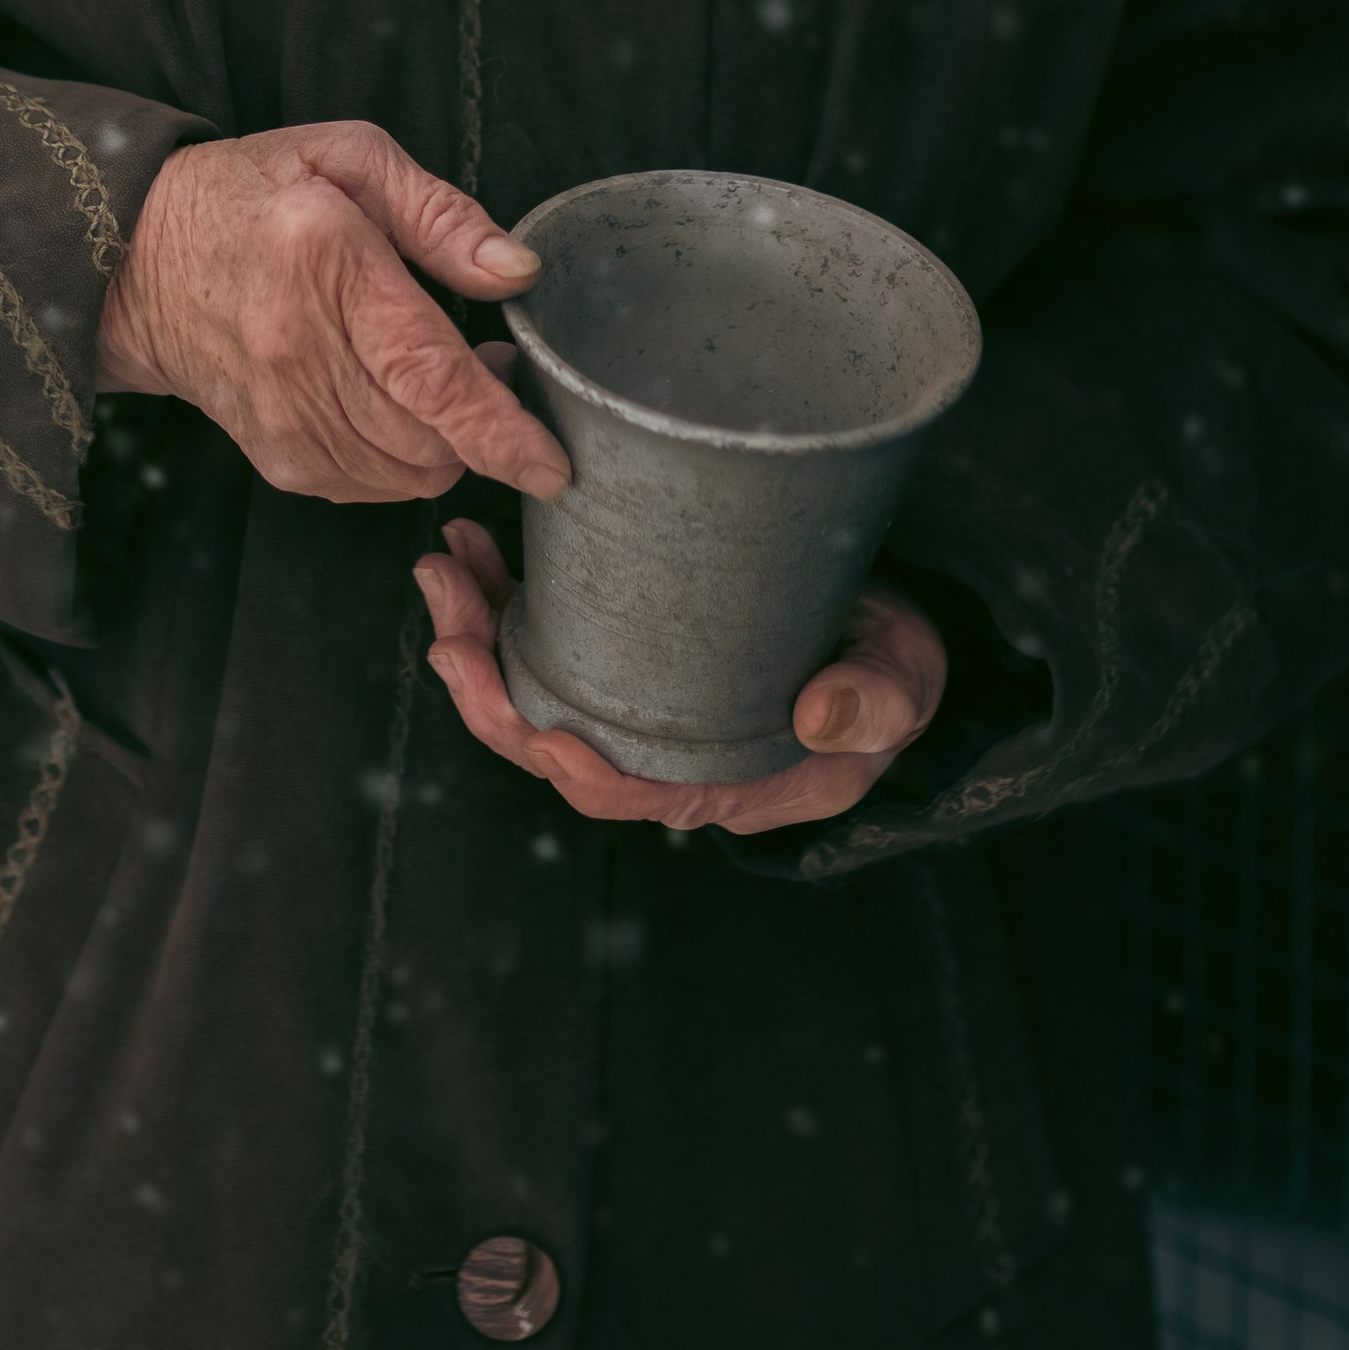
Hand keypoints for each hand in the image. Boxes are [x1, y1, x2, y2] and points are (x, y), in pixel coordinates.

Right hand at [96, 120, 569, 507]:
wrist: (136, 257)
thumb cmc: (252, 194)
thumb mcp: (348, 156)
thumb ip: (440, 214)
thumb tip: (517, 271)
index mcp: (325, 262)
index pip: (427, 372)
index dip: (499, 429)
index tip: (551, 464)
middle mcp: (298, 350)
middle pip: (427, 436)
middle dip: (486, 426)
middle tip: (492, 363)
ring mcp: (280, 413)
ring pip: (405, 472)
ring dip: (448, 444)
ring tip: (439, 378)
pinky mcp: (273, 453)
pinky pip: (368, 485)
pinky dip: (405, 460)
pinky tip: (397, 406)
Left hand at [416, 519, 946, 836]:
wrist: (885, 630)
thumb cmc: (892, 666)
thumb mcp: (902, 682)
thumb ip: (873, 702)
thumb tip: (820, 719)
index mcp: (727, 778)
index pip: (632, 795)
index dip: (578, 772)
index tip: (543, 731)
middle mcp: (667, 753)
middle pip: (557, 744)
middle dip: (490, 692)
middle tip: (451, 623)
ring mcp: (638, 707)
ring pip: (534, 693)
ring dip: (478, 638)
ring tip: (445, 571)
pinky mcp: (625, 653)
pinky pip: (546, 646)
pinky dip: (501, 604)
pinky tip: (477, 554)